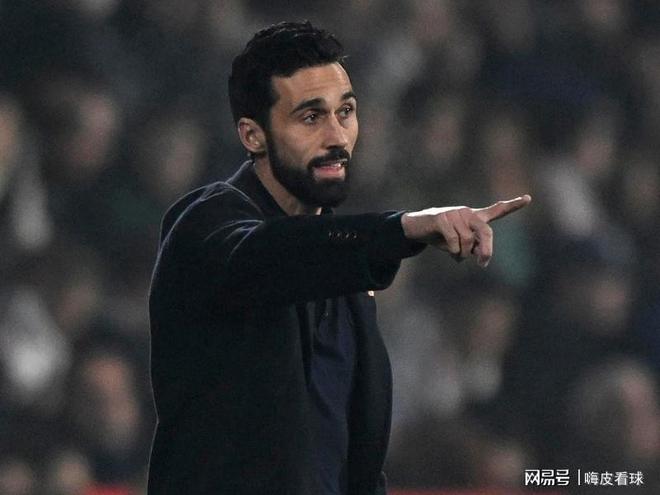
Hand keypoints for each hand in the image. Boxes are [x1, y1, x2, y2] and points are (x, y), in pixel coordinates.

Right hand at [401, 195, 531, 266]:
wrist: (416, 227)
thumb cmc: (440, 236)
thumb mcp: (459, 244)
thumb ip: (473, 248)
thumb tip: (479, 255)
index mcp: (474, 217)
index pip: (497, 210)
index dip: (513, 205)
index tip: (528, 198)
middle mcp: (468, 213)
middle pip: (485, 232)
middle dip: (486, 250)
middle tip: (482, 263)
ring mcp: (455, 214)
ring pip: (467, 241)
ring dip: (461, 254)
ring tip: (454, 254)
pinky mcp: (442, 218)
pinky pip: (454, 240)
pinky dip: (452, 250)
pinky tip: (446, 249)